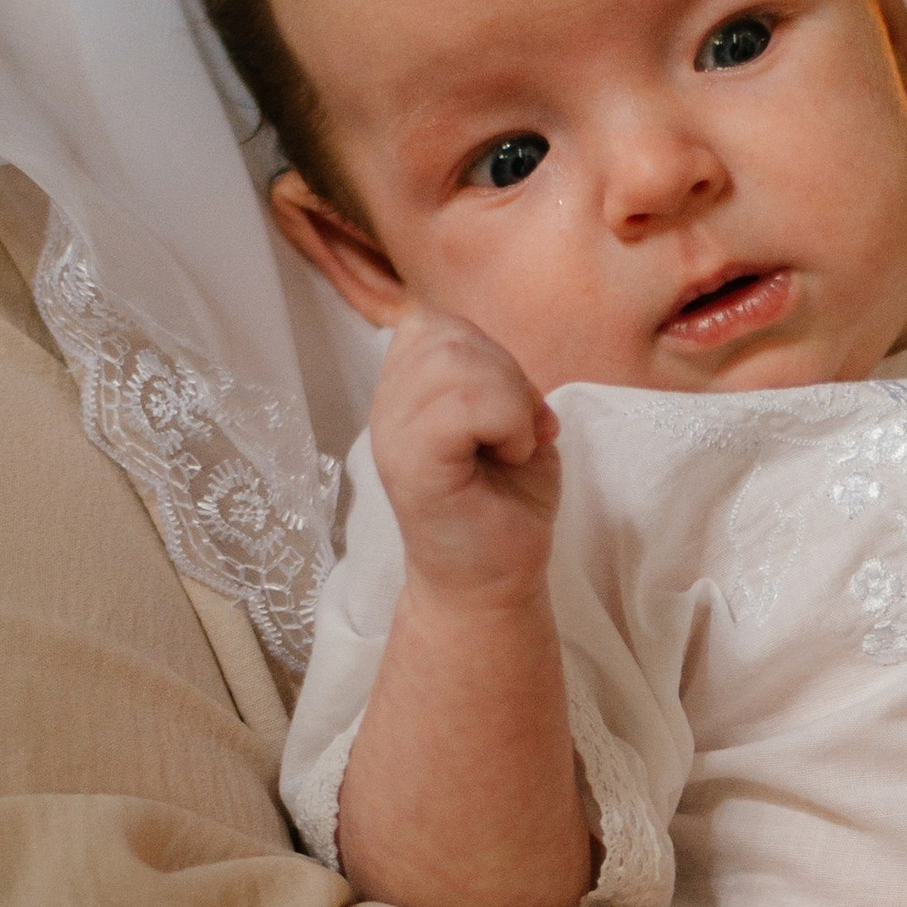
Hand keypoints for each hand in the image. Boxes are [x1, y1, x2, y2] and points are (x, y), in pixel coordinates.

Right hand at [368, 304, 560, 606]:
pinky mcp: (413, 466)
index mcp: (401, 394)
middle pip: (445, 334)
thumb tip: (496, 361)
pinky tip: (509, 456)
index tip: (511, 412)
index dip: (486, 353)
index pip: (432, 323)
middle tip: (521, 433)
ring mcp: (393, 436)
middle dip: (506, 375)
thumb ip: (492, 375)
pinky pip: (463, 404)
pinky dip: (507, 422)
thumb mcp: (508, 420)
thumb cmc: (503, 505)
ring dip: (511, 400)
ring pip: (456, 361)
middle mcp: (386, 409)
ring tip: (512, 446)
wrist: (492, 584)